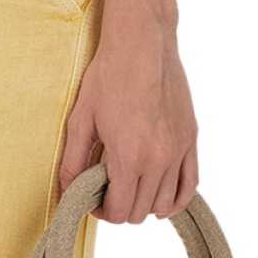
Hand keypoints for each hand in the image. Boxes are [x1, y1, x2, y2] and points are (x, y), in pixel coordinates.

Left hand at [58, 16, 198, 221]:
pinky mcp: (191, 139)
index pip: (118, 211)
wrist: (141, 45)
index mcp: (128, 157)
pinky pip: (191, 185)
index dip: (102, 212)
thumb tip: (66, 192)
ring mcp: (178, 150)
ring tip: (130, 188)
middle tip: (107, 192)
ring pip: (165, 204)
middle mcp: (158, 159)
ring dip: (145, 204)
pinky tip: (161, 198)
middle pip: (140, 212)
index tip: (93, 200)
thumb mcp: (80, 120)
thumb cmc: (108, 77)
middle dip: (120, 208)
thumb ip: (72, 162)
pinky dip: (176, 199)